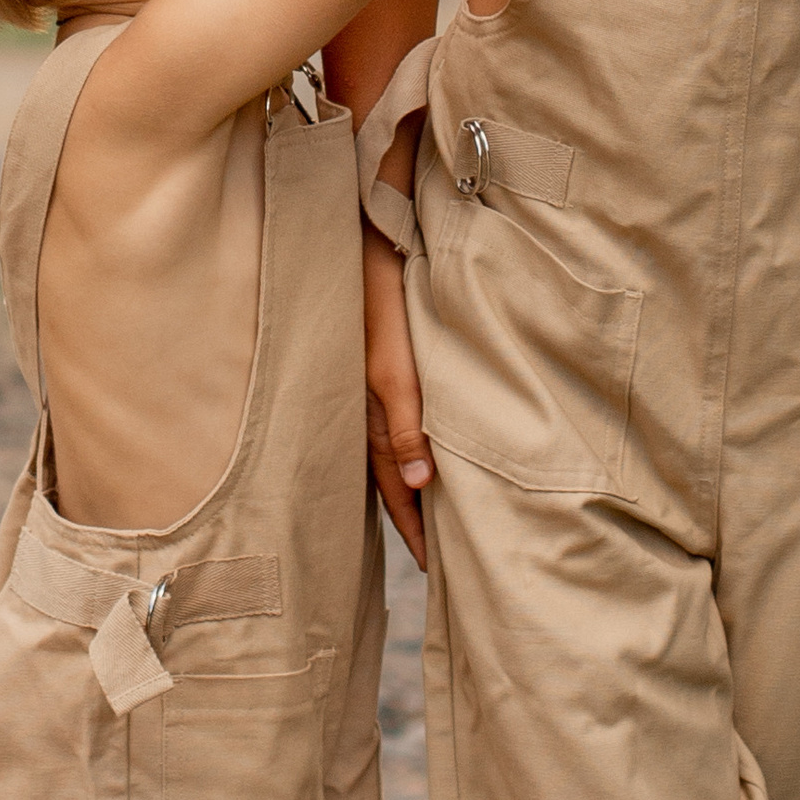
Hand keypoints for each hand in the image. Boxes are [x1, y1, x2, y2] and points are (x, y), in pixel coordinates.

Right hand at [362, 234, 429, 568]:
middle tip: (432, 561)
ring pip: (385, 451)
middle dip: (409, 517)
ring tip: (424, 521)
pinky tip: (412, 457)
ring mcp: (364, 382)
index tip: (435, 566)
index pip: (396, 486)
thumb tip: (420, 484)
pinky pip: (384, 421)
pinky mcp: (371, 360)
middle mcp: (364, 402)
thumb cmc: (383, 295)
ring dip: (405, 487)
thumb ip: (407, 422)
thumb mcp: (396, 364)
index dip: (415, 526)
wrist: (364, 232)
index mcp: (371, 409)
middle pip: (388, 476)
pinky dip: (399, 450)